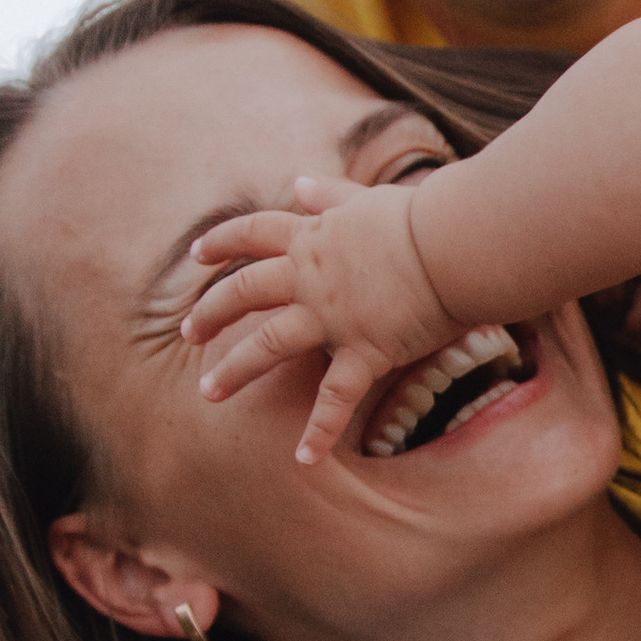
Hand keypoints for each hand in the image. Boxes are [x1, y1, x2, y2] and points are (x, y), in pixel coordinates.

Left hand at [181, 172, 455, 462]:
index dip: (222, 241)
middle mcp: (310, 276)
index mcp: (312, 236)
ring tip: (208, 392)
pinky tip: (303, 456)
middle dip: (210, 312)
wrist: (454, 243)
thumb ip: (330, 194)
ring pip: (267, 345)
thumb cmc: (422, 217)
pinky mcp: (365, 349)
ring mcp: (333, 316)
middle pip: (244, 293)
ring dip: (234, 370)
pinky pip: (336, 397)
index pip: (253, 233)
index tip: (196, 253)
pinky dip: (320, 429)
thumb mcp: (367, 198)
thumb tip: (298, 184)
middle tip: (186, 333)